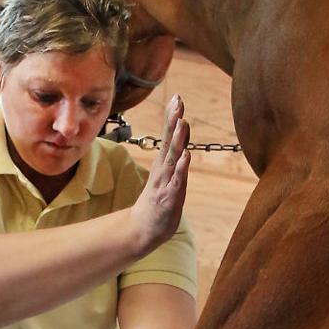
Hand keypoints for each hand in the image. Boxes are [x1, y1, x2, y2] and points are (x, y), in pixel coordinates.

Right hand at [129, 94, 189, 252]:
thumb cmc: (158, 202)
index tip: (177, 98)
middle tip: (178, 102)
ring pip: (172, 159)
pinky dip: (181, 169)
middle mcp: (163, 170)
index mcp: (164, 164)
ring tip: (183, 122)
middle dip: (174, 121)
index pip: (168, 137)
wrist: (142, 231)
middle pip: (170, 142)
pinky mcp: (169, 199)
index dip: (172, 118)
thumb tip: (179, 140)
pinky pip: (176, 182)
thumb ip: (174, 157)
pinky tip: (186, 156)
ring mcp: (165, 184)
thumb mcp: (167, 176)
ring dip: (177, 140)